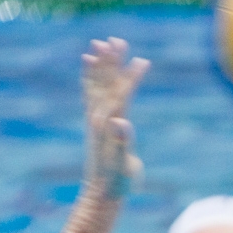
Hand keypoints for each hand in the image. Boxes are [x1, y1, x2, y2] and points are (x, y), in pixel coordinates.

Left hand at [82, 37, 149, 197]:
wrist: (101, 193)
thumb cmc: (117, 180)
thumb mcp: (123, 164)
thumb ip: (122, 142)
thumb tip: (121, 123)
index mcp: (108, 125)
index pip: (121, 94)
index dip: (132, 78)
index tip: (143, 62)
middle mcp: (99, 118)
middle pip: (106, 84)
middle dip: (111, 62)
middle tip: (116, 40)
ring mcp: (95, 120)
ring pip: (97, 86)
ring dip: (100, 65)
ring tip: (100, 44)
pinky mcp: (95, 124)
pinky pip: (91, 95)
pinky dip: (91, 79)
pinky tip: (89, 67)